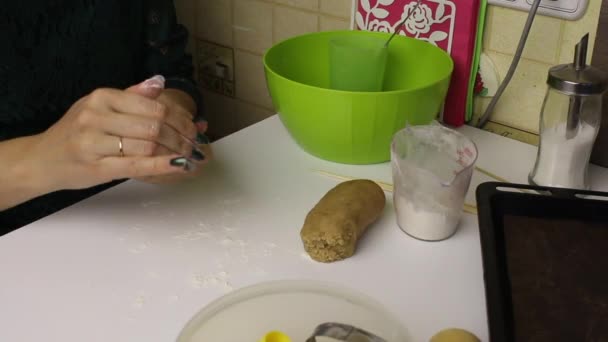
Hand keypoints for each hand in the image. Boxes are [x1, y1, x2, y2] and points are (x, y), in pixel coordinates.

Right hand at [30, 76, 196, 191]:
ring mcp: (94, 143)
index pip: (154, 106)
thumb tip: (160, 82)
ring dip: (176, 152)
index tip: (194, 127)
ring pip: (148, 145)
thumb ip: (132, 96)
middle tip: (196, 144)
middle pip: (155, 126)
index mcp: (102, 97)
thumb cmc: (76, 133)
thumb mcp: (99, 106)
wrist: (42, 159)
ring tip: (190, 156)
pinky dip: (162, 165)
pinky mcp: (96, 167)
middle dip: (182, 136)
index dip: (181, 118)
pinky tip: (178, 165)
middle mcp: (96, 116)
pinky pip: (137, 165)